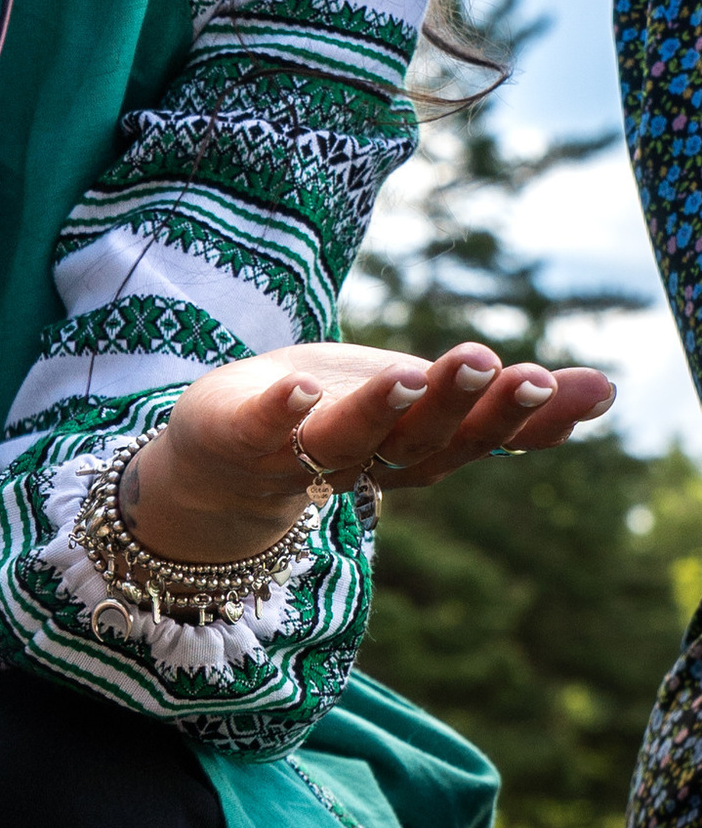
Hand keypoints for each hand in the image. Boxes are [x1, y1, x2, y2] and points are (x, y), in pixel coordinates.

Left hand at [129, 340, 617, 564]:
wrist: (220, 461)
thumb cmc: (336, 417)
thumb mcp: (424, 404)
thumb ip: (503, 402)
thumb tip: (607, 389)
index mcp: (414, 450)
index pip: (475, 439)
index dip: (519, 420)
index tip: (567, 385)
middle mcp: (365, 460)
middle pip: (419, 444)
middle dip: (457, 407)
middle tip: (489, 366)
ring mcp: (299, 454)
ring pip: (348, 441)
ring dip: (379, 411)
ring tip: (410, 374)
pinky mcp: (238, 437)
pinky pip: (258, 429)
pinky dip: (276, 413)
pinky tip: (294, 387)